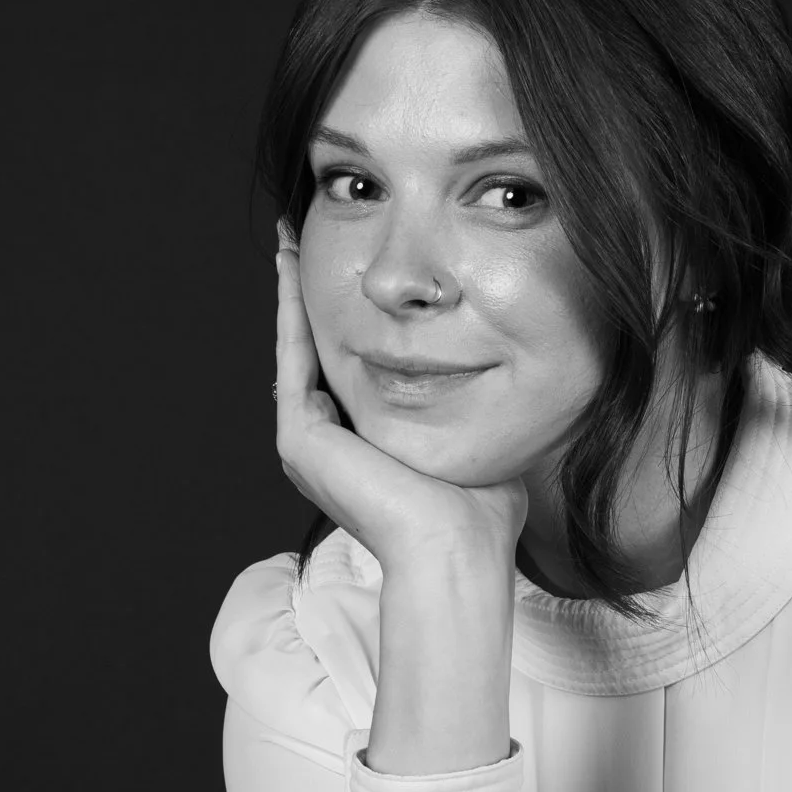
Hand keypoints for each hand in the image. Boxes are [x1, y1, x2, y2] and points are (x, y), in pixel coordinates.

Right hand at [275, 228, 526, 576]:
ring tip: (292, 241)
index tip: (354, 279)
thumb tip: (500, 380)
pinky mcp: (301, 440)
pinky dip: (291, 312)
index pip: (348, 372)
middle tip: (304, 241)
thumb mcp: (474, 443)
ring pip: (298, 350)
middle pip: (316, 355)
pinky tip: (294, 268)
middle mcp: (326, 448)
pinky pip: (293, 358)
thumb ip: (471, 412)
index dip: (348, 323)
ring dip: (294, 295)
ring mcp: (307, 445)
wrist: (460, 550)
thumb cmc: (481, 514)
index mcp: (361, 452)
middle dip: (312, 297)